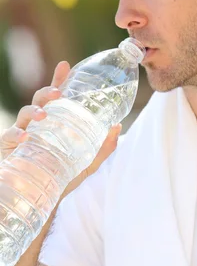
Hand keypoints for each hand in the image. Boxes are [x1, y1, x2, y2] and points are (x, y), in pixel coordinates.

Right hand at [0, 61, 121, 184]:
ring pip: (24, 113)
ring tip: (43, 116)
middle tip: (59, 94)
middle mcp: (38, 124)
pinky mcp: (10, 148)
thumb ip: (103, 146)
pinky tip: (25, 136)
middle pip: (40, 100)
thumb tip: (117, 126)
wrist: (44, 200)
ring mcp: (22, 133)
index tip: (65, 65)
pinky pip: (10, 136)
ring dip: (33, 111)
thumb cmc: (63, 176)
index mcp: (55, 121)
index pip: (56, 97)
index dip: (59, 80)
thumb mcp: (88, 162)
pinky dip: (16, 134)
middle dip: (48, 92)